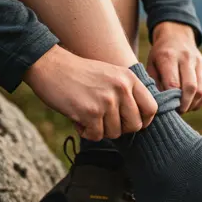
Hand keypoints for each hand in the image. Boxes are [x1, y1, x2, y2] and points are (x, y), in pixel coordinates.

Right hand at [24, 45, 157, 140]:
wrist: (50, 65)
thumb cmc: (80, 74)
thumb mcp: (111, 75)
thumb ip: (127, 93)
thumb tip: (140, 122)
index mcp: (129, 78)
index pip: (151, 108)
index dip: (143, 121)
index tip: (130, 123)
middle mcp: (122, 88)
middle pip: (135, 125)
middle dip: (120, 128)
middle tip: (104, 120)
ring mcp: (107, 100)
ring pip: (115, 133)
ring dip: (100, 129)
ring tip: (88, 115)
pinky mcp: (90, 112)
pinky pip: (97, 136)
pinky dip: (86, 132)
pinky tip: (78, 118)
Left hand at [147, 22, 201, 112]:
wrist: (177, 36)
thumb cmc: (160, 55)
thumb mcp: (150, 65)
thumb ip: (153, 84)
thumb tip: (159, 105)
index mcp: (169, 56)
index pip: (173, 83)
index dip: (170, 100)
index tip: (166, 108)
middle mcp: (187, 58)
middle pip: (191, 88)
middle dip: (183, 105)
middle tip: (176, 112)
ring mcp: (199, 63)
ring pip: (201, 92)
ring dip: (191, 105)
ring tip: (182, 108)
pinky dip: (198, 102)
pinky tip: (189, 103)